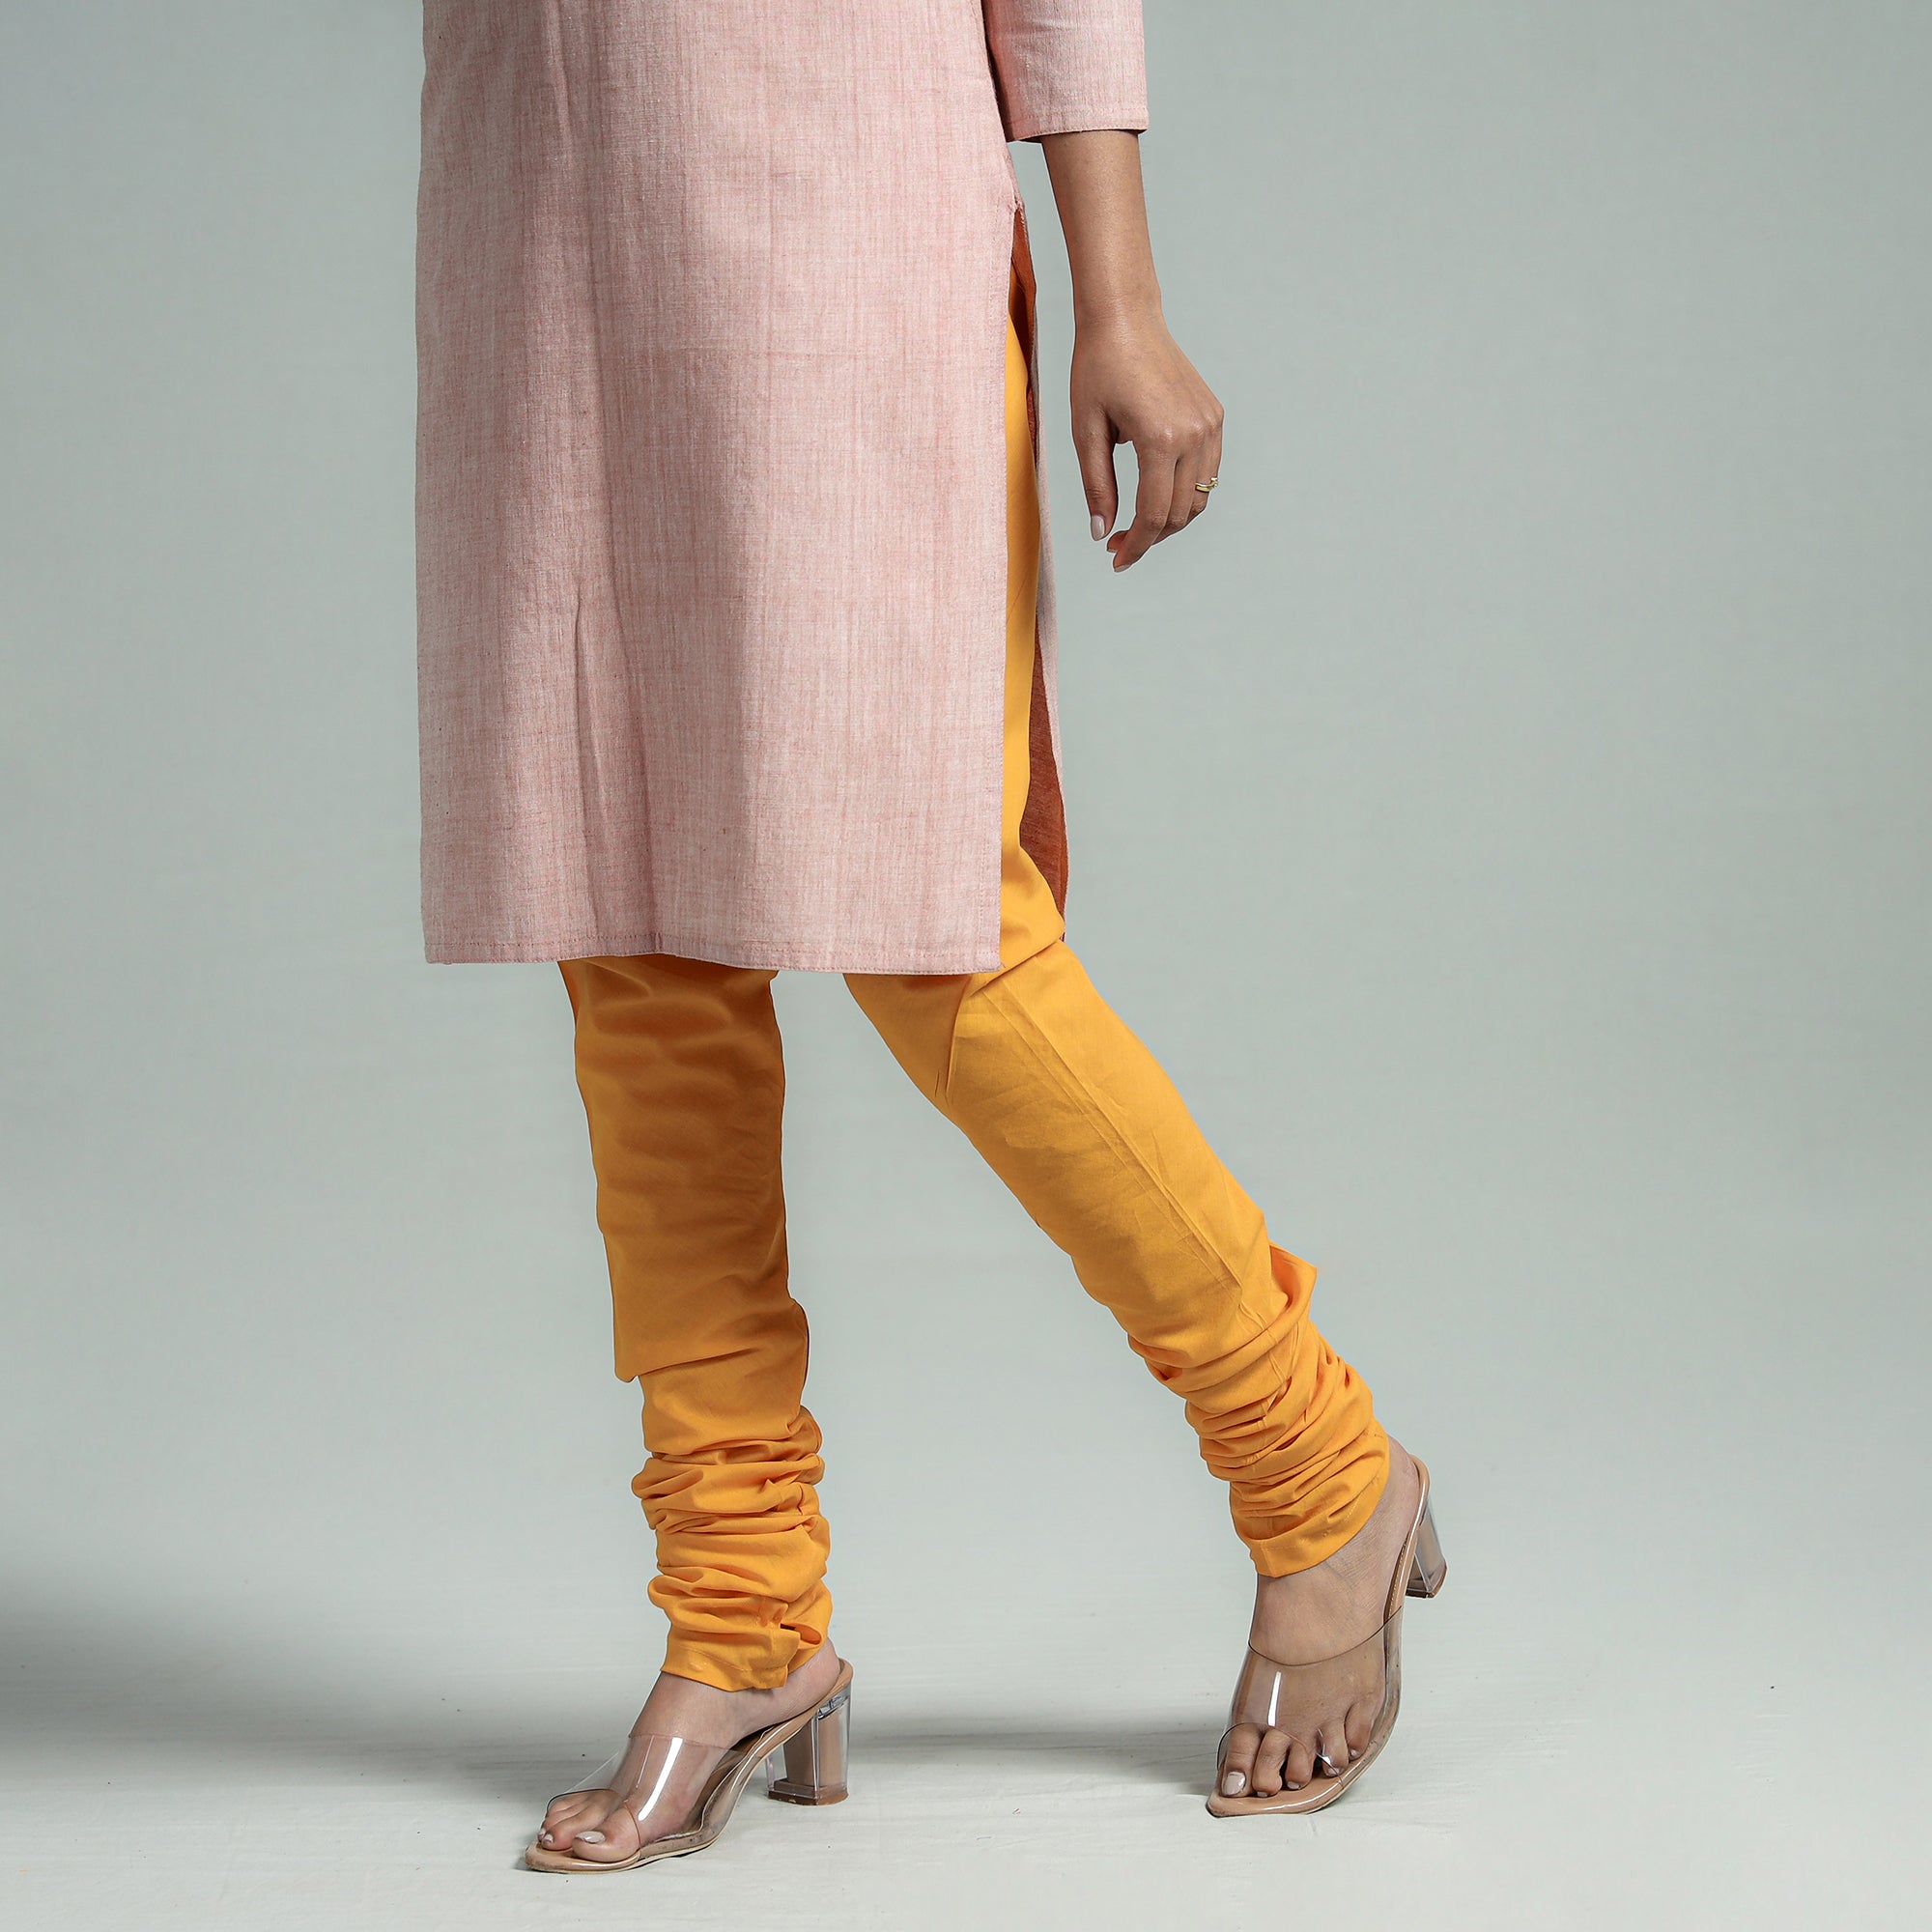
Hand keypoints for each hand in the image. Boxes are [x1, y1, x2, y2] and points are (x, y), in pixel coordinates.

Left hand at [1070, 311, 1223, 571]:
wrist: (1125, 319)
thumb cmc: (1096, 370)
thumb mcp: (1085, 432)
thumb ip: (1097, 486)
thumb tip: (1102, 533)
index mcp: (1160, 439)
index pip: (1154, 514)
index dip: (1135, 546)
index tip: (1115, 561)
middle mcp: (1194, 434)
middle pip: (1180, 513)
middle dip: (1149, 537)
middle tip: (1117, 544)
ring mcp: (1210, 424)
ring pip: (1199, 498)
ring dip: (1170, 519)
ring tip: (1137, 523)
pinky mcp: (1214, 417)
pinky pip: (1207, 472)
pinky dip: (1185, 492)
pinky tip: (1156, 493)